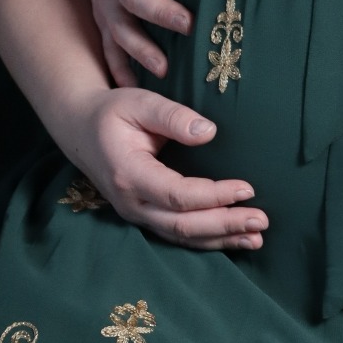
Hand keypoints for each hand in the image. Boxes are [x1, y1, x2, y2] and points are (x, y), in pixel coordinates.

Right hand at [63, 85, 265, 250]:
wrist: (80, 128)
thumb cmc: (112, 112)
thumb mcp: (139, 102)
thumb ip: (172, 116)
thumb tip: (209, 132)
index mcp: (129, 174)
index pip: (177, 195)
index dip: (214, 196)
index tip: (247, 188)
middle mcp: (131, 203)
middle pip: (183, 225)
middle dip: (225, 225)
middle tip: (261, 221)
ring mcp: (136, 214)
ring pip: (181, 237)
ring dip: (221, 239)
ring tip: (257, 239)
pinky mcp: (145, 216)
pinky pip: (178, 235)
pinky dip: (208, 240)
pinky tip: (235, 240)